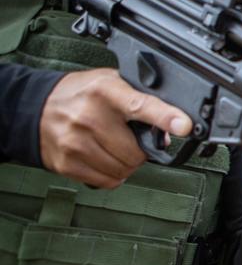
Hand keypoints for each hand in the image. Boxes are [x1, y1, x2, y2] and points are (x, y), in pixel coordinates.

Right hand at [38, 68, 192, 187]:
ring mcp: (75, 142)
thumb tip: (169, 127)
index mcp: (105, 91)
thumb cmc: (79, 94)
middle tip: (131, 139)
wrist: (33, 107)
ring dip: (127, 164)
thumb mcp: (111, 83)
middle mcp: (88, 117)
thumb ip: (140, 99)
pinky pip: (107, 181)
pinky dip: (113, 174)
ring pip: (124, 169)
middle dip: (141, 149)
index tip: (184, 125)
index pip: (141, 105)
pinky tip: (104, 158)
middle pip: (136, 151)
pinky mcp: (67, 163)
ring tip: (115, 147)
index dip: (166, 116)